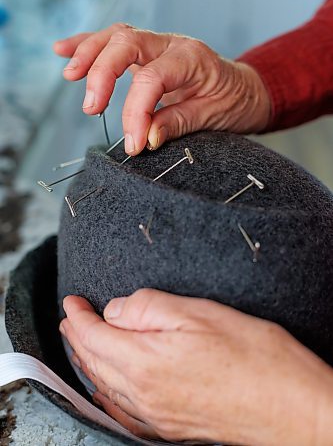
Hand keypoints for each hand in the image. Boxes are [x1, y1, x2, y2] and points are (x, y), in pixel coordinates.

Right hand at [54, 24, 270, 154]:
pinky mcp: (147, 54)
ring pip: (116, 35)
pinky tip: (64, 51)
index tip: (132, 145)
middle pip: (126, 43)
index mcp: (192, 59)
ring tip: (70, 75)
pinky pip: (115, 41)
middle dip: (103, 74)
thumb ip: (177, 124)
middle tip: (91, 109)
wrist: (246, 90)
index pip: (152, 80)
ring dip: (89, 53)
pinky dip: (88, 45)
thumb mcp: (213, 118)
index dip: (136, 113)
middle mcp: (172, 44)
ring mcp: (158, 45)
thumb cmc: (234, 103)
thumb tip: (145, 137)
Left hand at [60, 289, 332, 444]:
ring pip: (105, 386)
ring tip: (83, 343)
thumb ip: (149, 307)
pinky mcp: (171, 427)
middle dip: (78, 336)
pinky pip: (122, 409)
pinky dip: (106, 390)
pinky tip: (108, 385)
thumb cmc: (255, 358)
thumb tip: (115, 309)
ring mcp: (156, 416)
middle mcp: (144, 395)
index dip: (78, 315)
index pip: (94, 335)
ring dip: (88, 361)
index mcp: (145, 362)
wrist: (292, 408)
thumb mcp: (200, 313)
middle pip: (94, 362)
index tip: (72, 301)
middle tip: (72, 318)